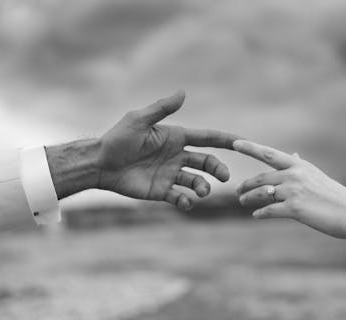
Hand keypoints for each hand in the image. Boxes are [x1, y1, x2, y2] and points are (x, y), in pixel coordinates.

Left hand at [96, 90, 239, 209]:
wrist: (100, 164)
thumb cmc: (118, 139)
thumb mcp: (139, 120)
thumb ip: (162, 109)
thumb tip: (183, 92)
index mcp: (176, 138)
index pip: (208, 138)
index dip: (227, 139)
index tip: (245, 142)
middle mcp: (177, 156)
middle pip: (207, 162)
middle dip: (219, 169)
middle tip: (224, 177)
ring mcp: (171, 174)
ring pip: (197, 181)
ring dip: (204, 187)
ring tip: (202, 191)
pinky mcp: (161, 191)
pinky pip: (179, 197)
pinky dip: (186, 201)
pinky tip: (184, 202)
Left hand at [233, 140, 345, 244]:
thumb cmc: (336, 196)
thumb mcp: (317, 176)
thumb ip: (300, 167)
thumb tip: (292, 155)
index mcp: (299, 166)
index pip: (269, 153)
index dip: (250, 147)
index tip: (235, 143)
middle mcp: (294, 175)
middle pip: (261, 177)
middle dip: (247, 184)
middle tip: (238, 190)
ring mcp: (293, 191)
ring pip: (261, 194)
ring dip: (249, 198)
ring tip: (242, 201)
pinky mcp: (295, 209)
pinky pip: (269, 210)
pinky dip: (261, 213)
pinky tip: (256, 215)